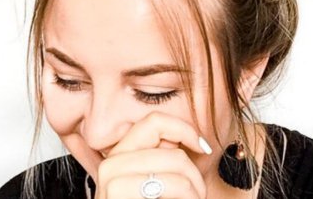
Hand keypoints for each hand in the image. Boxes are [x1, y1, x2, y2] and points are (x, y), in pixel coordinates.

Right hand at [94, 111, 211, 198]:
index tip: (202, 146)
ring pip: (177, 174)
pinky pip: (172, 189)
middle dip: (195, 174)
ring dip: (194, 191)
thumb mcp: (149, 180)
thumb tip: (190, 140)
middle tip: (198, 192)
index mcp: (119, 154)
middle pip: (173, 153)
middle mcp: (110, 166)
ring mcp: (113, 187)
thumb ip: (160, 157)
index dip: (184, 128)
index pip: (154, 121)